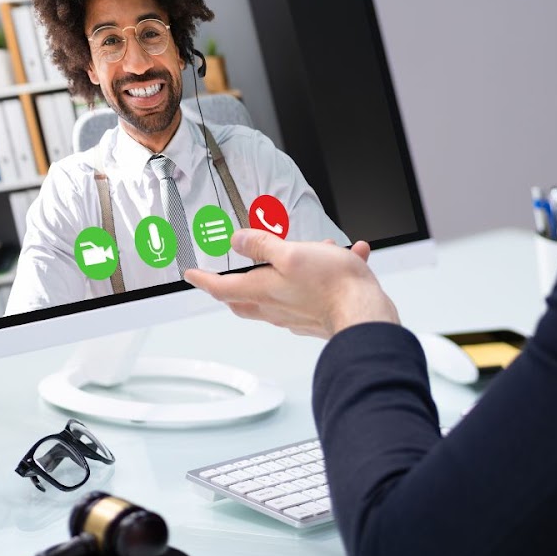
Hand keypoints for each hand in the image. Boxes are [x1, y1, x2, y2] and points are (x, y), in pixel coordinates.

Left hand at [183, 230, 399, 338]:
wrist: (366, 315)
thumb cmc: (331, 286)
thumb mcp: (291, 254)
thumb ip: (262, 245)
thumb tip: (237, 240)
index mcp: (262, 291)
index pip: (221, 287)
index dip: (202, 279)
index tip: (191, 274)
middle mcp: (275, 307)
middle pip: (243, 298)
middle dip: (231, 286)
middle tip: (224, 278)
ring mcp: (295, 314)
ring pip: (278, 293)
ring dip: (288, 270)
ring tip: (314, 248)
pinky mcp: (316, 316)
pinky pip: (311, 292)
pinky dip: (322, 273)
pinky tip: (345, 258)